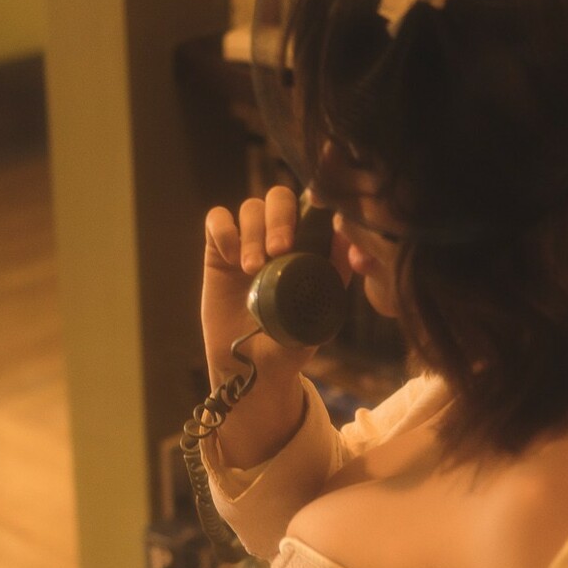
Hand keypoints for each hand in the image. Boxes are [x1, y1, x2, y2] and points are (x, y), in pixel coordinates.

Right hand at [201, 184, 324, 387]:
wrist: (251, 368)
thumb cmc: (290, 343)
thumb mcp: (319, 316)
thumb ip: (333, 279)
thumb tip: (350, 243)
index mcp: (309, 247)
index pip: (312, 207)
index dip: (313, 205)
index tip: (313, 222)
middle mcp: (280, 238)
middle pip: (280, 198)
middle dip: (280, 219)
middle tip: (279, 251)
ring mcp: (249, 241)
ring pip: (251, 208)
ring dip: (253, 233)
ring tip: (253, 269)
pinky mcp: (219, 250)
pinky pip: (217, 219)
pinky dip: (224, 231)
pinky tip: (230, 258)